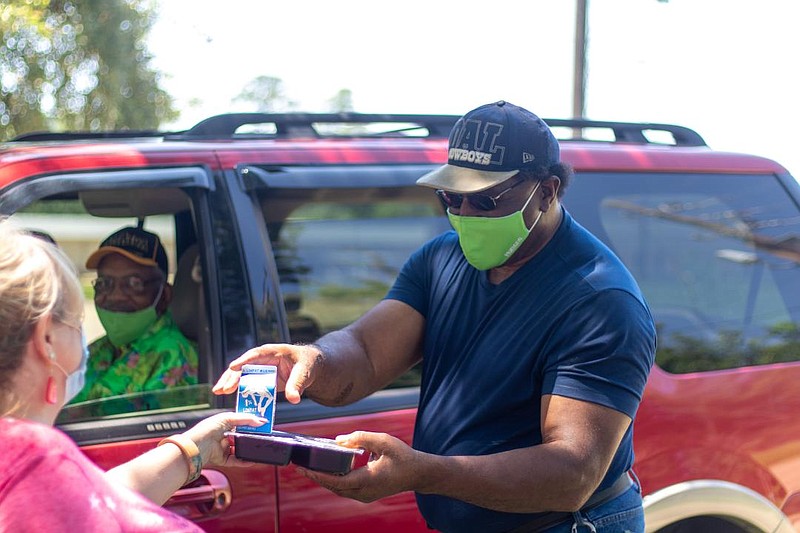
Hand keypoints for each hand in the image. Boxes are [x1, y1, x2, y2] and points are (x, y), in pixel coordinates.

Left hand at [183, 412, 265, 467]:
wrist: (196, 446)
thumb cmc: (207, 429)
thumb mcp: (228, 418)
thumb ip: (246, 419)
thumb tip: (261, 421)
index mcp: (224, 424)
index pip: (241, 423)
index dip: (250, 424)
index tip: (261, 424)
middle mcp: (224, 436)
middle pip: (241, 437)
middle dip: (251, 437)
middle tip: (263, 436)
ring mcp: (223, 448)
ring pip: (240, 450)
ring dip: (248, 450)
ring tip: (259, 448)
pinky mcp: (222, 459)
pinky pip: (236, 461)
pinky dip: (245, 461)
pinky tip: (252, 460)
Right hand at [212, 343, 322, 403]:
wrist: (310, 366)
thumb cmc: (307, 364)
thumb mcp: (304, 373)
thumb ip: (297, 385)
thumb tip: (293, 399)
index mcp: (273, 352)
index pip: (256, 355)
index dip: (244, 361)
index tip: (233, 368)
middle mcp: (263, 359)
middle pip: (243, 365)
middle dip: (232, 376)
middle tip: (222, 389)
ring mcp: (259, 368)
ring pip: (240, 373)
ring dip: (229, 382)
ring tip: (218, 391)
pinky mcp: (259, 377)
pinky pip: (245, 382)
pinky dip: (236, 387)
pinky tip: (226, 394)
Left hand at [296, 431, 421, 502]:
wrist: (418, 473)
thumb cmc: (403, 456)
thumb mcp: (383, 441)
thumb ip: (360, 438)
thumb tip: (338, 441)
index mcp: (366, 481)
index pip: (336, 480)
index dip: (318, 474)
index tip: (303, 468)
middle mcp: (363, 492)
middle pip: (332, 486)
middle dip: (315, 476)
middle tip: (299, 465)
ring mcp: (364, 496)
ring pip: (338, 489)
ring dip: (323, 478)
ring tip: (308, 467)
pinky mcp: (365, 494)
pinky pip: (344, 488)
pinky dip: (333, 480)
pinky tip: (327, 469)